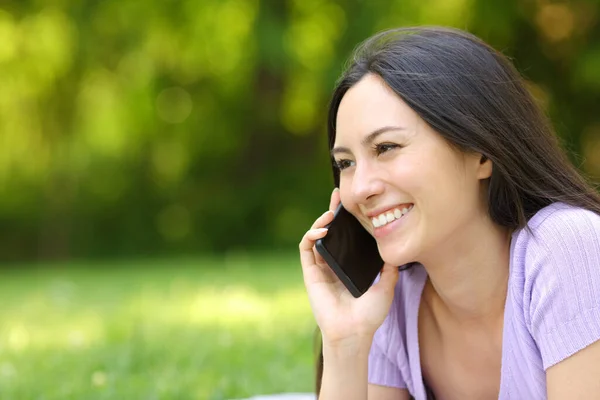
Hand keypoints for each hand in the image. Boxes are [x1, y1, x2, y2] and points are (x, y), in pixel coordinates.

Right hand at [299, 188, 398, 346]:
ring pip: (316, 236)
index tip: (352, 203)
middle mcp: (333, 264)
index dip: (346, 219)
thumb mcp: (386, 286)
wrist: (355, 332)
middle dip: (332, 211)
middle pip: (329, 231)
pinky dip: (311, 235)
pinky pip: (306, 248)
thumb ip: (389, 268)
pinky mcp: (311, 273)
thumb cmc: (369, 315)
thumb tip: (395, 251)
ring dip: (321, 221)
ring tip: (331, 214)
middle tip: (338, 195)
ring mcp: (320, 267)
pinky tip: (323, 230)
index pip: (345, 237)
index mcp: (348, 265)